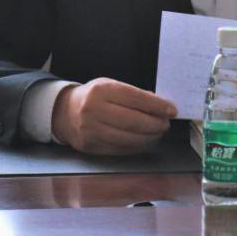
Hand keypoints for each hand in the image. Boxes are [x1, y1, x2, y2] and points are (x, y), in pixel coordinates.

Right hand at [51, 78, 177, 154]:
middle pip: (134, 121)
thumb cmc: (94, 97)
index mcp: (101, 90)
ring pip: (129, 138)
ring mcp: (91, 130)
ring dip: (149, 138)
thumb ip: (134, 95)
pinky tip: (145, 141)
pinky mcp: (92, 146)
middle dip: (156, 124)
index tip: (171, 110)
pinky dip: (137, 147)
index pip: (136, 99)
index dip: (157, 106)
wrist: (65, 113)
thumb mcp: (111, 86)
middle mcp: (94, 110)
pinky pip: (121, 149)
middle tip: (166, 124)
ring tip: (157, 133)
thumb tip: (160, 106)